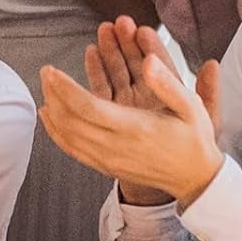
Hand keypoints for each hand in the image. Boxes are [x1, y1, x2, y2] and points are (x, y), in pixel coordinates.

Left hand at [40, 48, 223, 205]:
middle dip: (53, 93)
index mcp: (135, 128)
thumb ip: (168, 83)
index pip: (87, 107)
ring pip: (67, 135)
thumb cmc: (194, 139)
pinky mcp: (105, 167)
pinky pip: (72, 150)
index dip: (64, 88)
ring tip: (46, 87)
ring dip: (52, 110)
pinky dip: (55, 132)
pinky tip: (47, 115)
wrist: (196, 179)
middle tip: (45, 72)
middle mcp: (116, 146)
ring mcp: (108, 160)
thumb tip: (149, 60)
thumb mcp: (191, 108)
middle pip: (70, 120)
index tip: (51, 70)